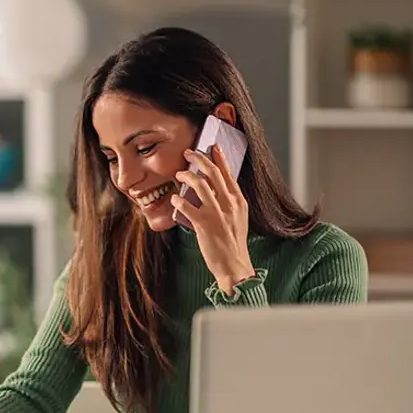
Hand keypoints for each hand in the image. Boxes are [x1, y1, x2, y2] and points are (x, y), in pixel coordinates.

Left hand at [171, 144, 254, 293]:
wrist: (234, 265)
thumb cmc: (233, 242)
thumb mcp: (238, 218)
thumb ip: (229, 202)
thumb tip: (215, 189)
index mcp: (238, 201)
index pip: (228, 173)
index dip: (219, 158)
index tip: (212, 147)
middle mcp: (229, 204)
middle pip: (213, 173)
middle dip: (199, 159)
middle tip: (188, 153)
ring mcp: (217, 214)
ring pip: (200, 184)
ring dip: (186, 176)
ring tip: (178, 174)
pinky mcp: (205, 225)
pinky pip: (187, 206)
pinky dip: (178, 200)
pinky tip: (174, 199)